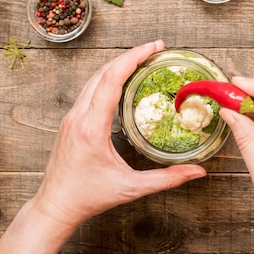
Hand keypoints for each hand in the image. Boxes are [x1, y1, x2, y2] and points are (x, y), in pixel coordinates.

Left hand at [33, 40, 206, 226]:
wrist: (55, 206)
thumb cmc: (89, 197)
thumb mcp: (131, 188)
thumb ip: (166, 179)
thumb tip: (197, 172)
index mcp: (91, 127)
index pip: (111, 80)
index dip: (133, 58)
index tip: (154, 47)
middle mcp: (78, 117)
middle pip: (102, 72)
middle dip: (130, 55)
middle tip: (155, 48)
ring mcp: (71, 117)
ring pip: (93, 79)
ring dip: (117, 64)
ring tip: (142, 59)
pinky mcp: (70, 122)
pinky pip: (88, 90)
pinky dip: (107, 78)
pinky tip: (121, 80)